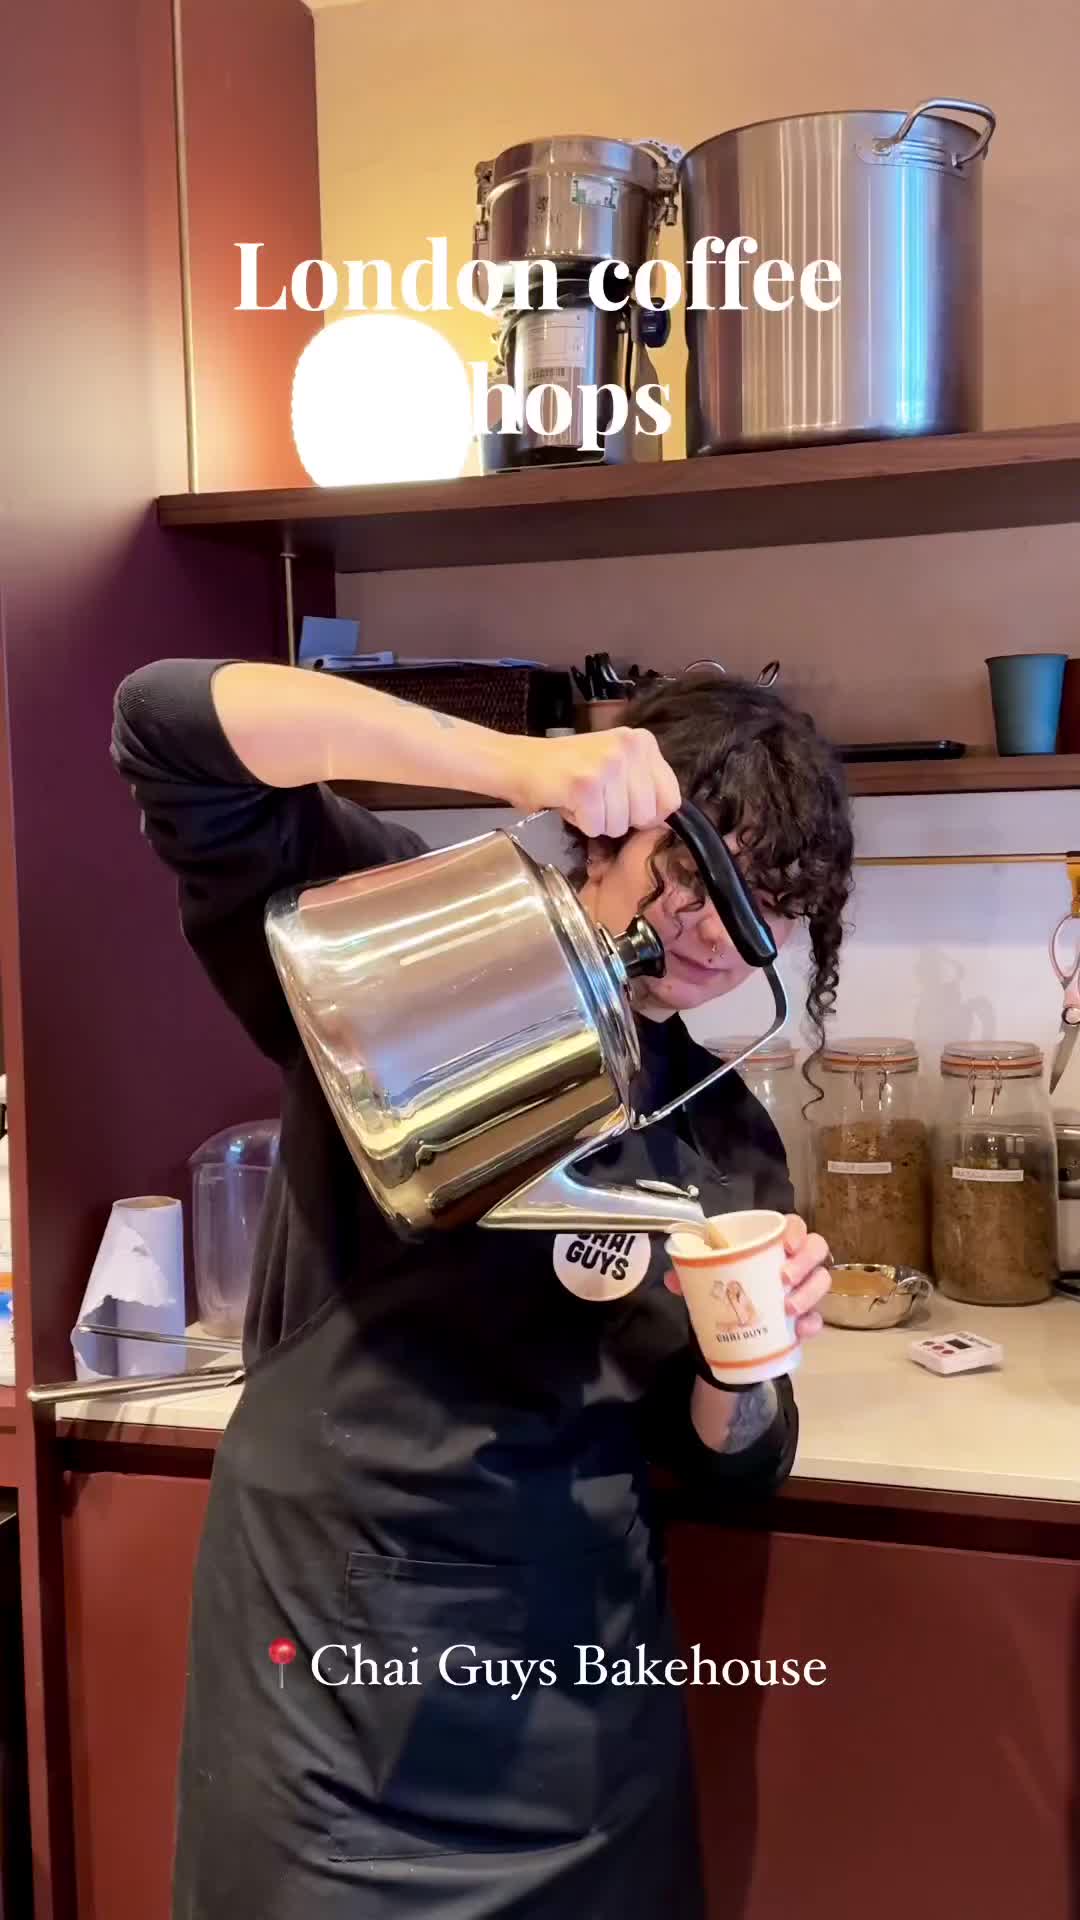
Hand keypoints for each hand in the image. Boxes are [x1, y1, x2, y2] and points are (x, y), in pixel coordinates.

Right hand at [508, 729, 681, 837]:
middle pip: (646, 815)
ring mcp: (608, 764)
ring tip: (582, 799)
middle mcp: (629, 748)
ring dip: (599, 822)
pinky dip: (581, 823)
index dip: (649, 814)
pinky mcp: (586, 784)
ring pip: (621, 825)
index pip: (671, 798)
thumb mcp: (616, 766)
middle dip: (620, 819)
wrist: (520, 762)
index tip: (625, 806)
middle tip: (597, 801)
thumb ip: (643, 784)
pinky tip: (570, 802)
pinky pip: (596, 827)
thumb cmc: (569, 770)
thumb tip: (665, 819)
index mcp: (643, 742)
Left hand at [664, 1215, 832, 1341]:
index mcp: (770, 1243)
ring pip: (822, 1281)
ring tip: (787, 1308)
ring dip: (808, 1293)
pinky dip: (812, 1324)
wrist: (729, 1330)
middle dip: (805, 1262)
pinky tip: (799, 1331)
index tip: (786, 1245)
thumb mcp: (706, 1278)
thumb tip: (672, 1277)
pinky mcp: (806, 1318)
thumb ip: (690, 1274)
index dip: (796, 1231)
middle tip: (784, 1279)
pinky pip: (819, 1318)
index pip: (794, 1224)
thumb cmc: (725, 1288)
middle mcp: (794, 1261)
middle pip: (817, 1248)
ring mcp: (804, 1289)